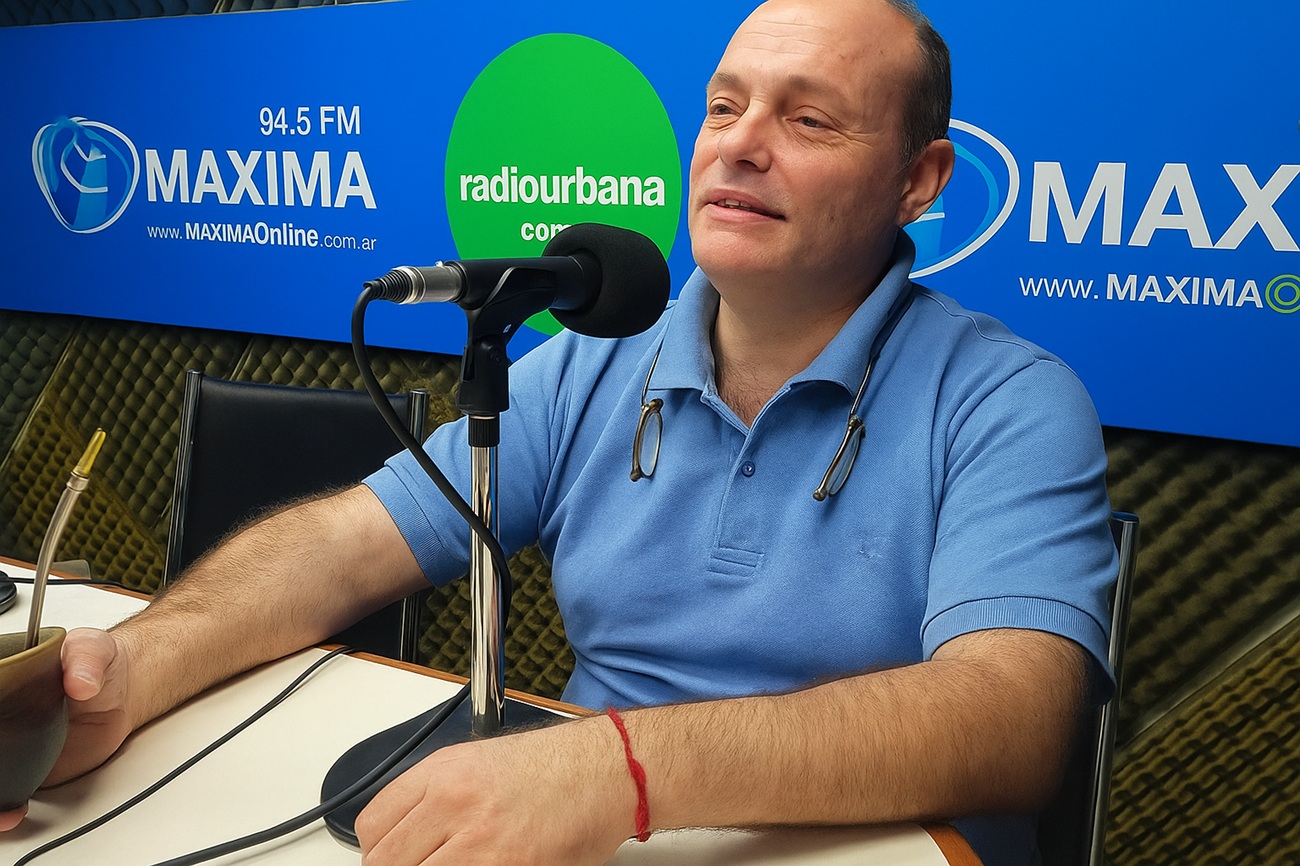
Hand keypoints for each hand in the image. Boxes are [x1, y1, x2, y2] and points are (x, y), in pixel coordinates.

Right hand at [0, 628, 134, 830]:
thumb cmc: (101, 667)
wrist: (122, 694)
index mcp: (5, 683)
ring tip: (4, 811)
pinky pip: (6, 792)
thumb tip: (81, 681)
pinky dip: (3, 808)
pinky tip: (12, 813)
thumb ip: (86, 659)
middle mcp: (2, 718)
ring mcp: (10, 747)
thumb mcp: (95, 650)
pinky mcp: (25, 769)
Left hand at [356, 718, 633, 865]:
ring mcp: (479, 843)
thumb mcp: (479, 763)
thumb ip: (436, 796)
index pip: (371, 828)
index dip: (378, 854)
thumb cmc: (556, 766)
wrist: (608, 770)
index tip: (392, 860)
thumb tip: (406, 837)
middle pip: (386, 863)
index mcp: (441, 774)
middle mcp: (453, 805)